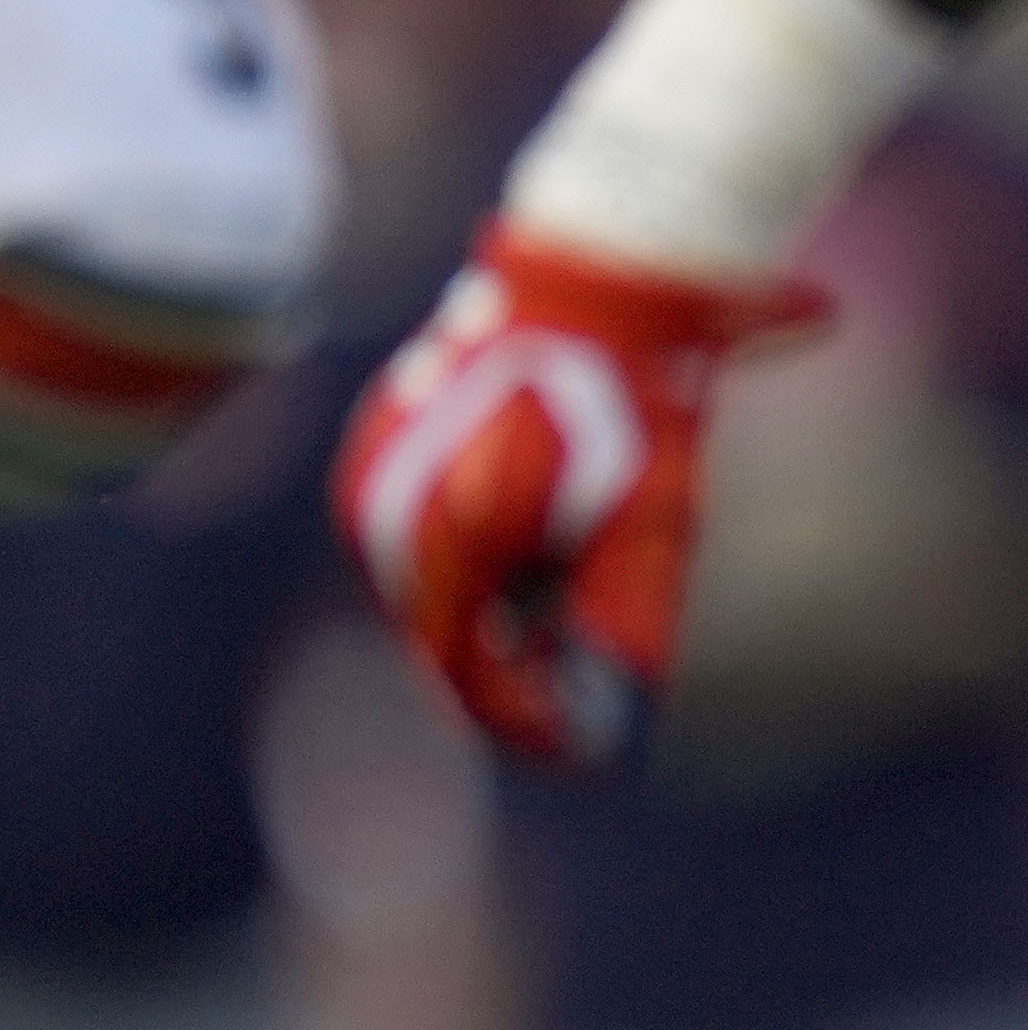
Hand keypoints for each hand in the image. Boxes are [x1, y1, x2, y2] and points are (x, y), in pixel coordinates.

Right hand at [334, 227, 826, 765]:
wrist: (597, 275)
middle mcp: (384, 511)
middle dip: (511, 675)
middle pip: (441, 637)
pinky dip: (479, 564)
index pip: (462, 676)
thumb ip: (621, 631)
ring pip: (432, 588)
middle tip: (584, 704)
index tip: (582, 754)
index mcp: (441, 540)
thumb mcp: (651, 532)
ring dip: (495, 620)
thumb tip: (602, 730)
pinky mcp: (384, 441)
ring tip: (571, 629)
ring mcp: (374, 472)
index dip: (524, 725)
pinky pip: (423, 534)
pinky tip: (544, 560)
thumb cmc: (635, 404)